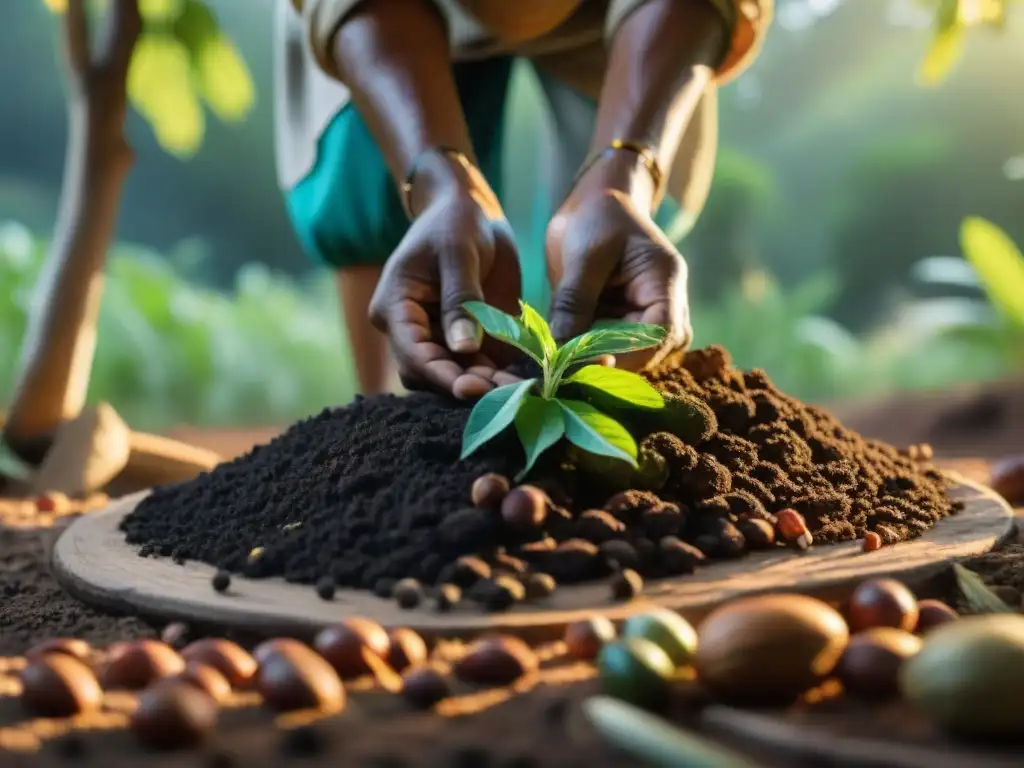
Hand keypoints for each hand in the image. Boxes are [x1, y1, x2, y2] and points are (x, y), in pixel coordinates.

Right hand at [369, 171, 522, 398]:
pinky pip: (477, 367)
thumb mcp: (458, 253)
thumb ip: (460, 299)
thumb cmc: (455, 222)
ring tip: (520, 389)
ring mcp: (438, 338)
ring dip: (485, 387)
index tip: (474, 388)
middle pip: (429, 375)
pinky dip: (498, 376)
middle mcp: (411, 332)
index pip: (413, 353)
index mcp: (395, 308)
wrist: (468, 211)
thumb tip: (464, 348)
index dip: (442, 375)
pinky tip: (524, 379)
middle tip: (505, 393)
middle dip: (465, 386)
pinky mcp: (465, 340)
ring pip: (453, 377)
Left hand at [546, 161, 691, 369]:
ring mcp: (643, 320)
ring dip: (594, 363)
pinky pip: (607, 352)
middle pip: (648, 354)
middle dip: (608, 364)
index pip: (662, 333)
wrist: (596, 206)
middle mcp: (663, 308)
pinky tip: (559, 356)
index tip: (593, 362)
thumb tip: (559, 347)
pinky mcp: (620, 327)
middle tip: (565, 370)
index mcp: (664, 284)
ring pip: (626, 359)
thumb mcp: (585, 254)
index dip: (631, 354)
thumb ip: (574, 300)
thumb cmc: (599, 217)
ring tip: (559, 363)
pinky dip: (584, 357)